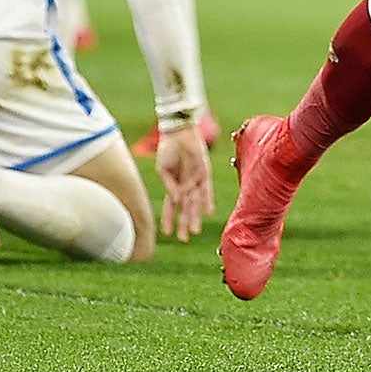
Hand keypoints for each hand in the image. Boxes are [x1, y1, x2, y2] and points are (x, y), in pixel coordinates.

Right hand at [156, 120, 213, 241]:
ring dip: (194, 216)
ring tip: (195, 231)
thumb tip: (175, 200)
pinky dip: (207, 200)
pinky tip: (207, 212)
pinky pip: (206, 190)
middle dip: (183, 223)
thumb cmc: (168, 148)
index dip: (168, 219)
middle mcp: (185, 185)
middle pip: (185, 208)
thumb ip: (169, 185)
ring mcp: (195, 180)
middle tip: (184, 239)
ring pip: (195, 203)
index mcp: (173, 185)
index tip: (167, 233)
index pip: (171, 207)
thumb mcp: (162, 169)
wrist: (178, 132)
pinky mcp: (204, 173)